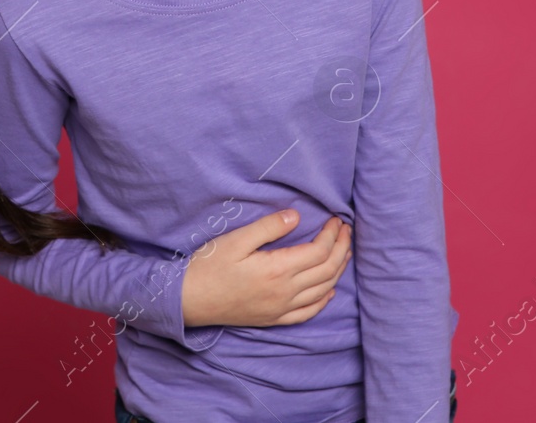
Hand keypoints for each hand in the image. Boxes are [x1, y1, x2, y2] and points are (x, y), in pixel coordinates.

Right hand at [181, 209, 351, 327]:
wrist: (189, 300)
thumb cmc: (209, 266)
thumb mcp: (236, 239)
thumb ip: (268, 227)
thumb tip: (296, 216)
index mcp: (278, 270)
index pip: (319, 252)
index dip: (332, 234)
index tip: (336, 219)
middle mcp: (285, 293)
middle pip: (327, 271)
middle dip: (341, 248)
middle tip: (346, 231)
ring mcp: (280, 309)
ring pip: (322, 291)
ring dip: (337, 271)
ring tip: (343, 252)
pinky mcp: (273, 319)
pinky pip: (307, 313)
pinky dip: (323, 300)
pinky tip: (329, 290)